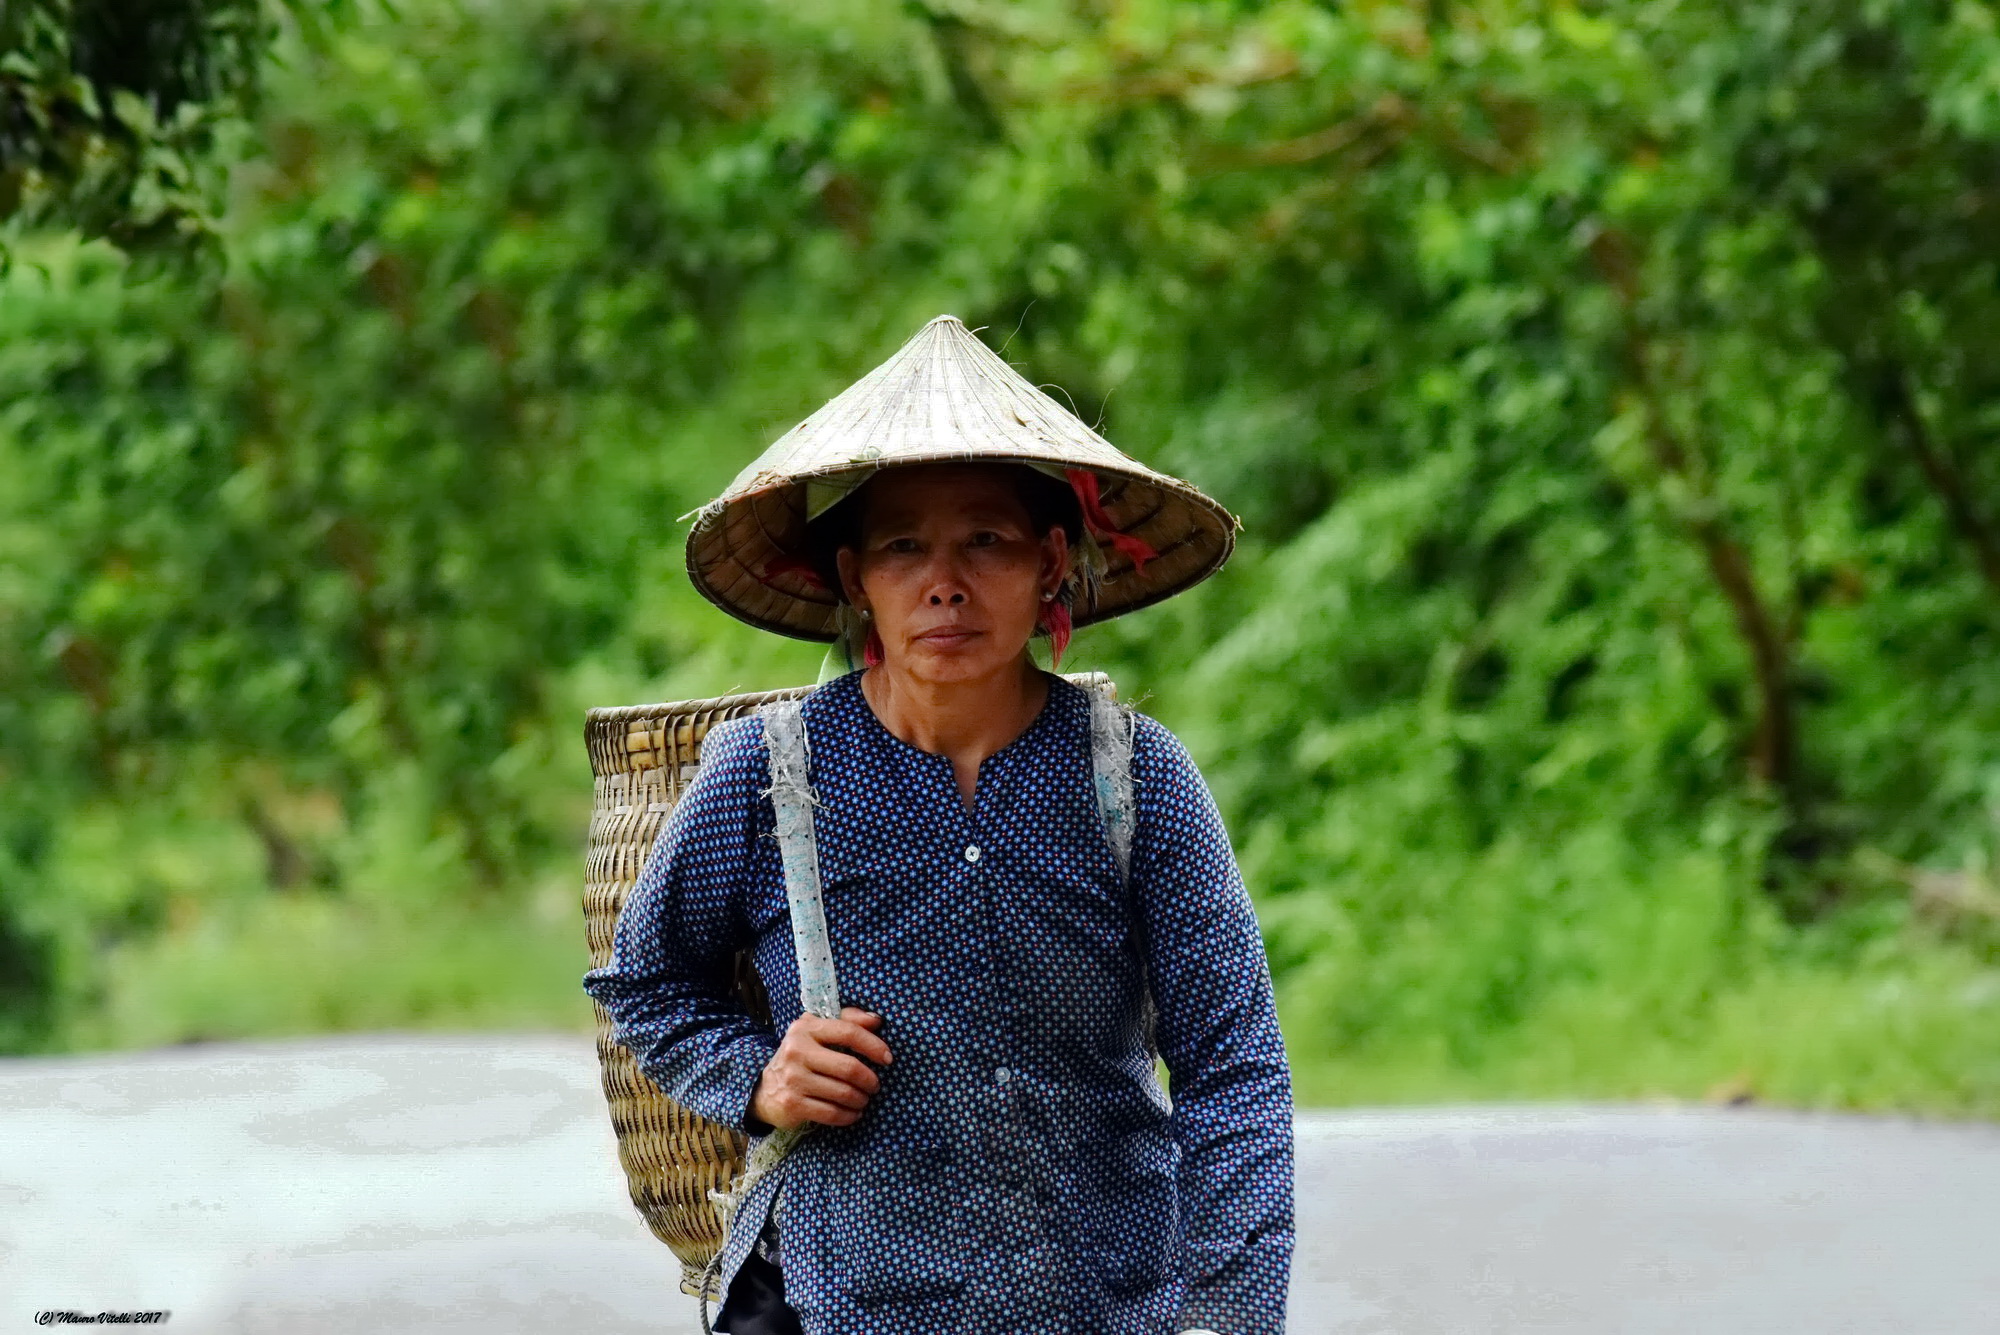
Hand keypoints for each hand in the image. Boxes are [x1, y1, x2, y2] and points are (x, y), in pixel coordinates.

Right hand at [750, 1007, 891, 1131]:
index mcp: (806, 1028)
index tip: (887, 1059)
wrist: (764, 1089)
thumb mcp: (817, 1032)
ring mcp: (793, 1079)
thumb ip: (846, 1021)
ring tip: (863, 1100)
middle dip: (869, 1080)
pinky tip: (853, 1113)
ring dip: (861, 1100)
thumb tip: (876, 1020)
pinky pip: (832, 1113)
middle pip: (849, 1067)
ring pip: (843, 1093)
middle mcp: (797, 1051)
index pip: (848, 1032)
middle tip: (875, 1086)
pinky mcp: (792, 1104)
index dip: (873, 1045)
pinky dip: (849, 1116)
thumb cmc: (801, 1057)